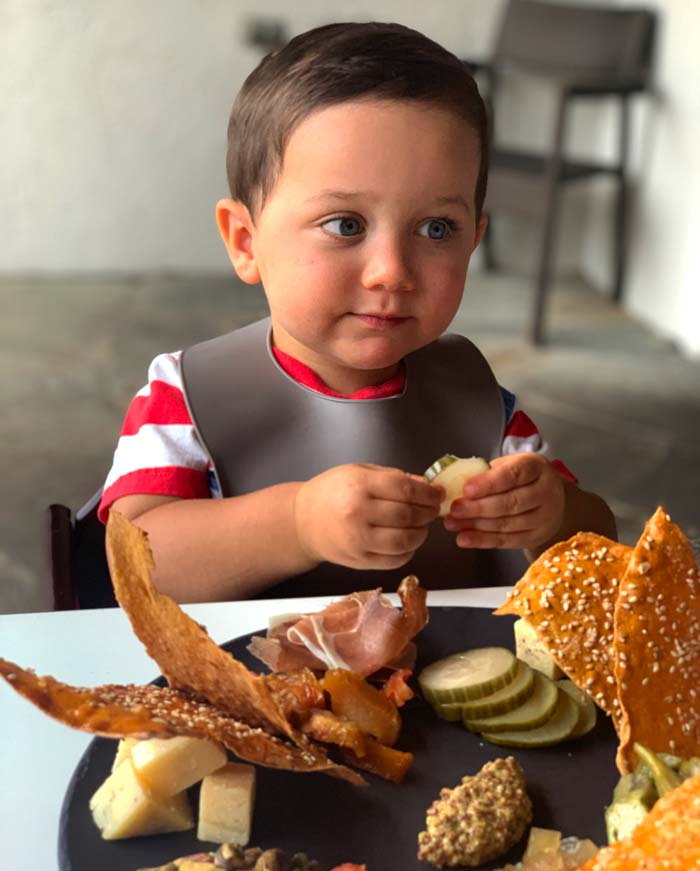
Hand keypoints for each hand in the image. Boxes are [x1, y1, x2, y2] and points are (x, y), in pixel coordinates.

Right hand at [295, 463, 442, 569]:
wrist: (303, 521)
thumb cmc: (331, 492)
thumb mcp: (359, 472)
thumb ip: (393, 477)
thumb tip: (426, 485)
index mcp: (359, 485)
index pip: (405, 488)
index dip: (428, 492)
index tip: (437, 494)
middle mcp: (358, 513)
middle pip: (408, 514)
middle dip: (428, 512)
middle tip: (432, 509)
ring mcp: (358, 540)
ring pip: (405, 540)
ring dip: (421, 533)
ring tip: (421, 526)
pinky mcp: (359, 560)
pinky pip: (394, 559)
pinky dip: (408, 551)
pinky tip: (407, 541)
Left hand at [443, 453, 565, 551]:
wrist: (549, 497)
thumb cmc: (522, 478)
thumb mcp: (508, 465)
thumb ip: (486, 473)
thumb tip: (456, 486)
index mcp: (536, 467)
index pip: (514, 475)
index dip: (489, 483)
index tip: (467, 489)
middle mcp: (546, 491)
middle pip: (512, 503)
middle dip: (479, 507)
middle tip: (455, 509)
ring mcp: (545, 517)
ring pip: (508, 524)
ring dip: (477, 525)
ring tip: (453, 523)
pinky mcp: (537, 536)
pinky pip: (508, 541)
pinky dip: (483, 541)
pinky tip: (465, 538)